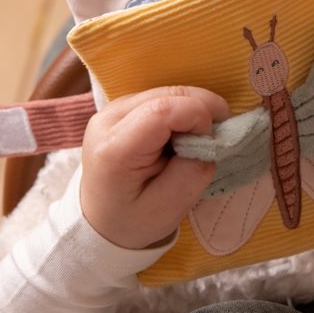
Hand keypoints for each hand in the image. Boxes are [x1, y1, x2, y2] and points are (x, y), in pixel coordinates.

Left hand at [80, 86, 230, 248]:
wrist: (102, 221)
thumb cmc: (134, 220)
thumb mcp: (170, 208)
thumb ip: (194, 171)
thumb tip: (209, 139)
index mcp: (115, 149)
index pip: (163, 110)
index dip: (199, 118)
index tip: (209, 145)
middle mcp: (108, 119)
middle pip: (170, 94)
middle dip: (203, 112)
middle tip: (211, 143)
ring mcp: (114, 108)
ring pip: (171, 91)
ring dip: (194, 112)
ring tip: (194, 144)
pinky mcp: (125, 106)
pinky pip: (166, 96)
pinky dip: (184, 112)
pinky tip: (182, 137)